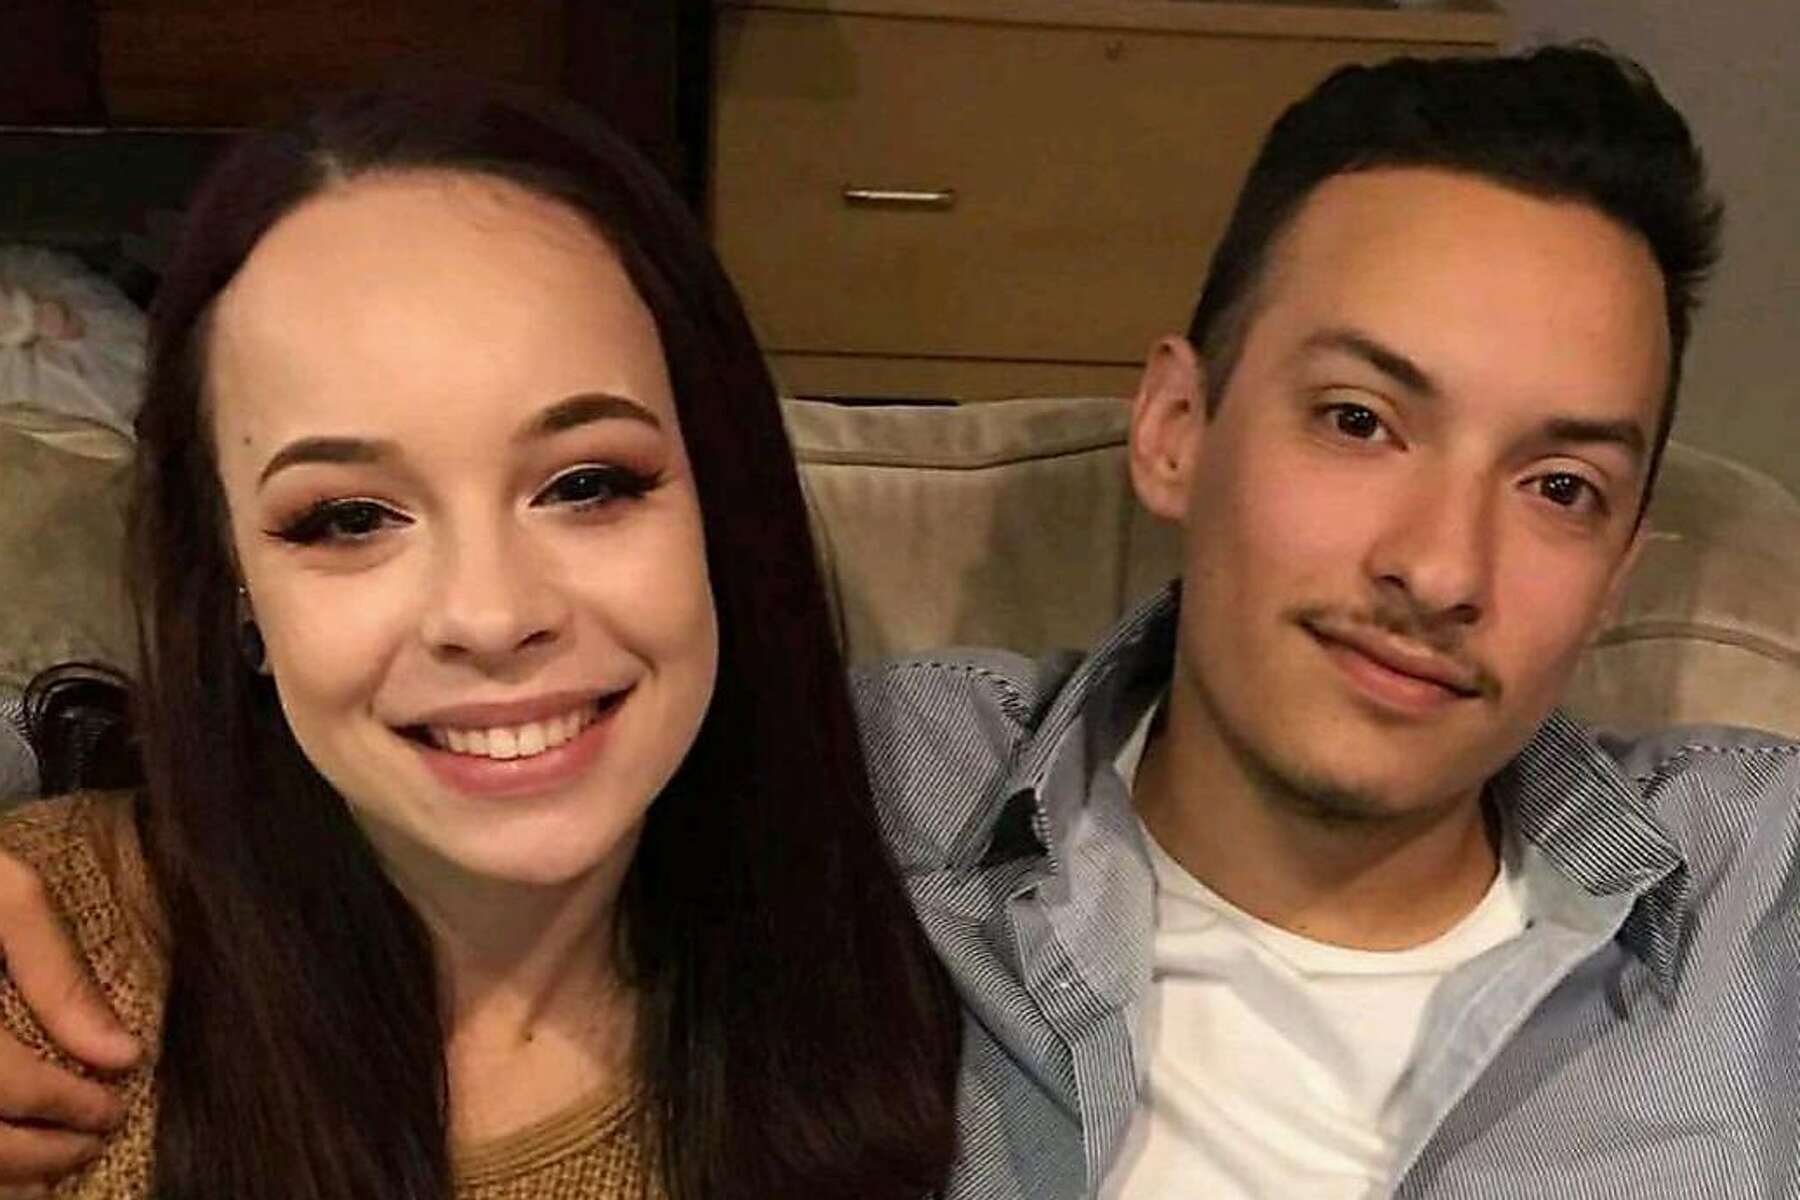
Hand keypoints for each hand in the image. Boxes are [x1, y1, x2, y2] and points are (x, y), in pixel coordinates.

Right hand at [0, 849, 139, 1189]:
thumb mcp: (4, 895)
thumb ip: (58, 975)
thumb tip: (121, 1054)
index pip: (9, 1085)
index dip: (71, 1106)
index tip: (117, 1105)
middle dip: (39, 1153)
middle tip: (93, 1141)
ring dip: (2, 1178)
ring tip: (52, 1171)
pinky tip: (3, 1173)